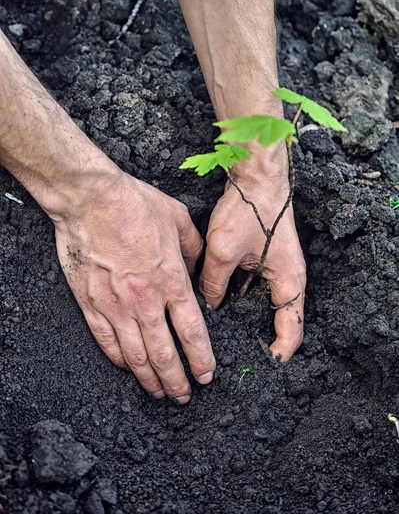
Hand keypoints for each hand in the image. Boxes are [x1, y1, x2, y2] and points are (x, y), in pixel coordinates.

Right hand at [54, 171, 215, 403]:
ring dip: (150, 379)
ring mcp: (116, 305)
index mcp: (171, 280)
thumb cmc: (135, 204)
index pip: (192, 332)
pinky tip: (128, 369)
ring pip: (136, 355)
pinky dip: (119, 360)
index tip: (206, 374)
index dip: (201, 358)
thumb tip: (199, 271)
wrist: (90, 199)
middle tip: (184, 395)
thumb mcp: (179, 220)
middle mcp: (145, 300)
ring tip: (159, 392)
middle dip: (177, 380)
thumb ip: (195, 250)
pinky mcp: (91, 304)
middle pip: (165, 353)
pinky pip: (106, 342)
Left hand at [199, 145, 305, 360]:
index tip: (263, 365)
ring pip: (262, 302)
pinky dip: (240, 294)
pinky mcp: (266, 258)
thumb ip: (214, 282)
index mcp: (289, 281)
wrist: (257, 176)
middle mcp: (287, 278)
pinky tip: (220, 298)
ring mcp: (277, 268)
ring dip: (247, 314)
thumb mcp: (224, 250)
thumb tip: (207, 303)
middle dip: (259, 335)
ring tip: (224, 331)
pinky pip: (254, 285)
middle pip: (277, 318)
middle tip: (236, 352)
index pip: (291, 329)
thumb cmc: (249, 210)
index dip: (279, 352)